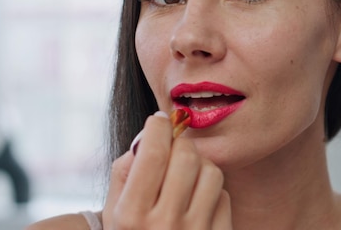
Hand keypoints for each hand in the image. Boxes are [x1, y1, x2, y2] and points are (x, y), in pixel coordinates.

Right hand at [102, 112, 231, 229]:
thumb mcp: (115, 208)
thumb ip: (128, 168)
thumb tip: (152, 133)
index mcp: (131, 217)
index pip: (151, 153)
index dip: (157, 126)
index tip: (158, 121)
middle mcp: (164, 227)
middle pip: (186, 156)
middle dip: (179, 144)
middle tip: (172, 147)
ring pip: (211, 172)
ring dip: (199, 165)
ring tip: (186, 176)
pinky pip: (225, 196)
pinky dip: (212, 191)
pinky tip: (197, 201)